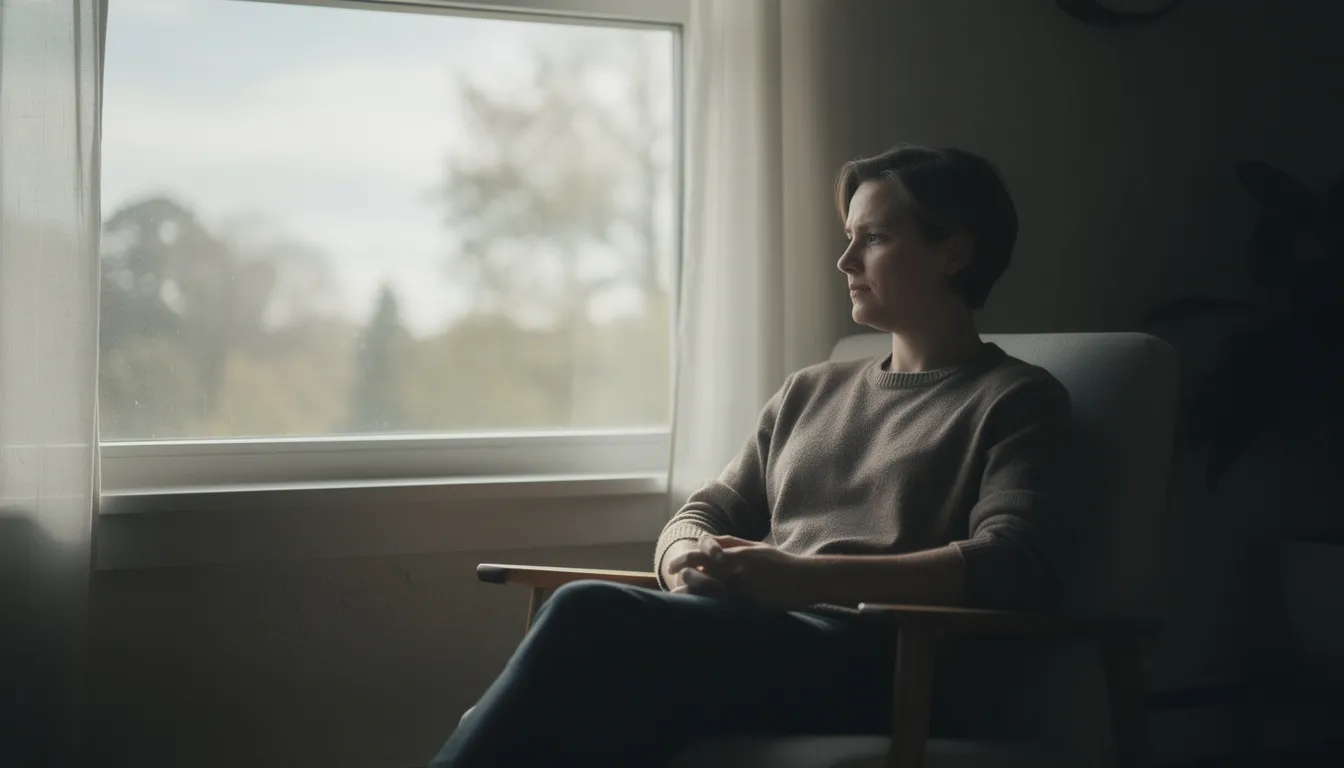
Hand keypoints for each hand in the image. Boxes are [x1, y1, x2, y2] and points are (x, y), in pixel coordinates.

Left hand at [672, 535, 812, 609]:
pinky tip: (702, 614)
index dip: (683, 560)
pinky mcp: (751, 605)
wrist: (805, 579)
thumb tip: (710, 542)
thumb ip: (732, 543)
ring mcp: (744, 588)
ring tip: (681, 603)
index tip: (672, 568)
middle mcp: (737, 569)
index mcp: (737, 553)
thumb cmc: (779, 562)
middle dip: (684, 582)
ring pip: (709, 592)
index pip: (701, 554)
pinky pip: (725, 607)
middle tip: (674, 590)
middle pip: (701, 574)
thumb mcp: (755, 547)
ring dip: (694, 597)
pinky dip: (712, 609)